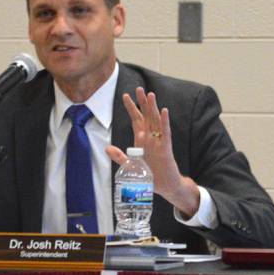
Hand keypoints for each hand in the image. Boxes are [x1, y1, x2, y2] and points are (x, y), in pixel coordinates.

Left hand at [105, 87, 200, 216]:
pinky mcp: (166, 149)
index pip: (136, 120)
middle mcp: (150, 138)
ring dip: (153, 108)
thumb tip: (107, 148)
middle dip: (142, 103)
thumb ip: (120, 156)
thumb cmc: (150, 175)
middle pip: (146, 116)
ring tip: (150, 95)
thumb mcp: (131, 165)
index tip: (125, 96)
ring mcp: (159, 142)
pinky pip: (166, 133)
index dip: (131, 108)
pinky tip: (164, 111)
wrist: (165, 186)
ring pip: (155, 121)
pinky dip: (165, 122)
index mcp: (142, 140)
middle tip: (139, 89)